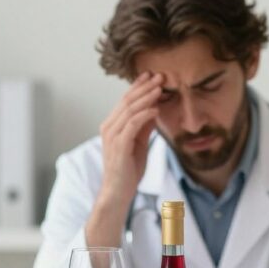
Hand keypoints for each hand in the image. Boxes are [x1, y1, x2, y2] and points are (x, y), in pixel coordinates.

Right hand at [97, 72, 162, 205]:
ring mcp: (112, 136)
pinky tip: (156, 109)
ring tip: (160, 88)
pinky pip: (132, 125)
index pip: (125, 100)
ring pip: (129, 110)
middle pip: (127, 101)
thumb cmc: (128, 169)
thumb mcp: (139, 143)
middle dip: (144, 87)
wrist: (119, 191)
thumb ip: (144, 127)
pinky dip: (144, 115)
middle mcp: (109, 127)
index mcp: (112, 125)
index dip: (138, 87)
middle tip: (160, 76)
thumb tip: (155, 109)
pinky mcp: (118, 146)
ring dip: (146, 98)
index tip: (152, 76)